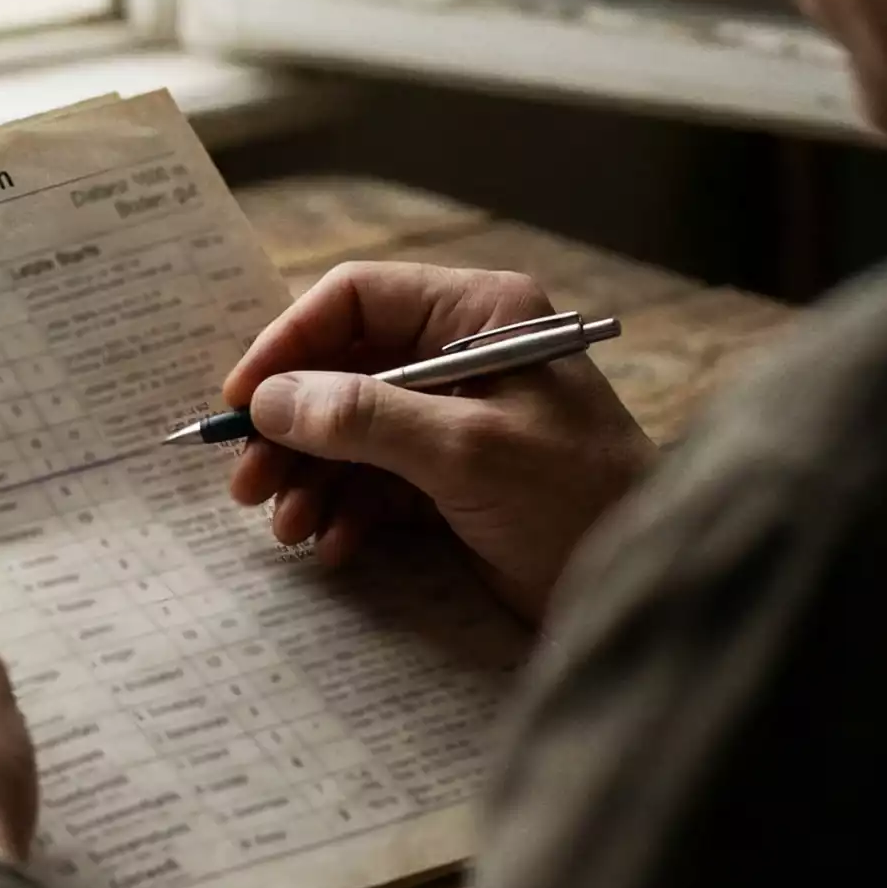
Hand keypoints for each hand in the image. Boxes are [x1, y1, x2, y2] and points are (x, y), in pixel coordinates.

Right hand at [223, 261, 656, 623]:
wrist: (644, 587)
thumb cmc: (578, 500)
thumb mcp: (466, 451)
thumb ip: (365, 418)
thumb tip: (271, 401)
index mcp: (479, 314)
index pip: (356, 300)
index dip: (289, 344)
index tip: (243, 400)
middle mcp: (461, 355)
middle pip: (341, 370)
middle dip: (291, 429)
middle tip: (247, 483)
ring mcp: (454, 418)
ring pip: (348, 432)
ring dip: (309, 478)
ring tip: (287, 527)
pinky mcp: (451, 479)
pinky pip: (372, 481)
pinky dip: (344, 510)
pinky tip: (332, 545)